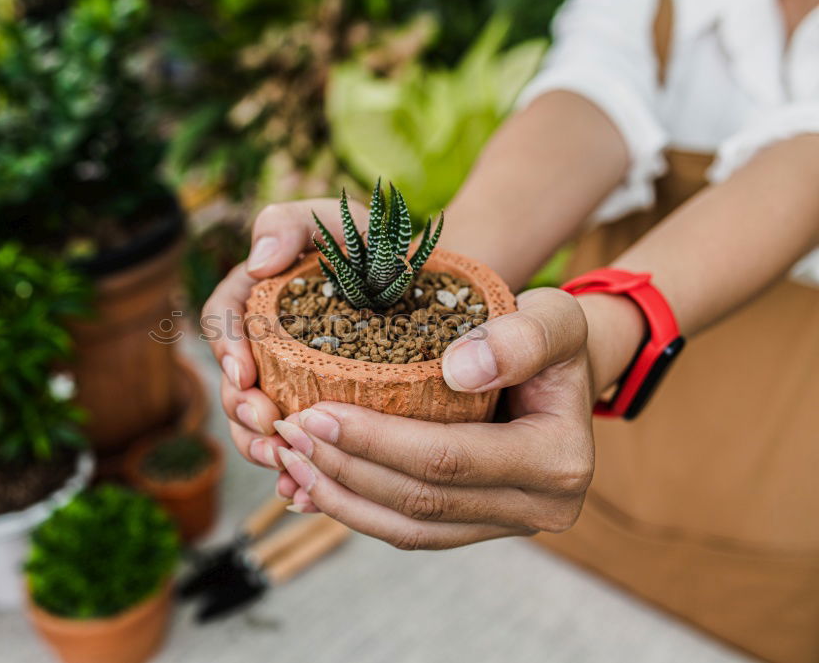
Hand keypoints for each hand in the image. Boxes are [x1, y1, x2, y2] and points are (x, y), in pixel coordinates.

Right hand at [202, 198, 368, 469]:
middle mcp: (268, 345)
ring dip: (261, 449)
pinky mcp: (321, 415)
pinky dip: (297, 473)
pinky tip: (303, 493)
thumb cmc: (382, 247)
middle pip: (234, 383)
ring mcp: (292, 384)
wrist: (437, 286)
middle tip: (266, 424)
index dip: (224, 349)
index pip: (223, 319)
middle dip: (241, 410)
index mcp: (259, 298)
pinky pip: (300, 449)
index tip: (243, 372)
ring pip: (259, 424)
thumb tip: (258, 263)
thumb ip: (291, 224)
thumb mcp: (339, 222)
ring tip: (284, 465)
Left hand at [271, 288, 596, 549]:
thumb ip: (521, 338)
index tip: (315, 412)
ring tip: (288, 461)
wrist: (562, 371)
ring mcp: (508, 526)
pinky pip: (410, 532)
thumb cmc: (550, 336)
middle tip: (285, 434)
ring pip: (408, 528)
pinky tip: (311, 486)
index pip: (448, 458)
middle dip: (344, 469)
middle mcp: (540, 508)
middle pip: (421, 500)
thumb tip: (460, 371)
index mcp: (558, 460)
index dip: (375, 442)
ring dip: (339, 498)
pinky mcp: (478, 528)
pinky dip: (357, 511)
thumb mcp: (552, 315)